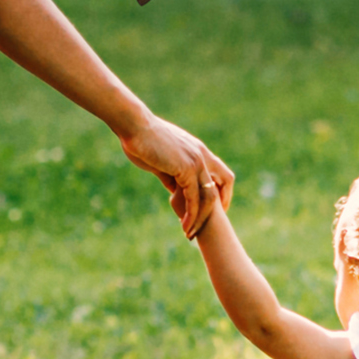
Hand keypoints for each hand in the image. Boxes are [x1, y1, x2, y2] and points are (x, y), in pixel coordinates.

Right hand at [118, 111, 232, 236]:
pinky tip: (184, 225)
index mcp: (198, 150)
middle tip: (207, 225)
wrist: (134, 126)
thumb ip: (171, 176)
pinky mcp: (186, 168)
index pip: (221, 173)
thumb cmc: (142, 140)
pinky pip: (193, 198)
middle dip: (218, 207)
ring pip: (209, 196)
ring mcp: (196, 161)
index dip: (222, 191)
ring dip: (201, 217)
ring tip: (190, 233)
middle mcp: (202, 155)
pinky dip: (191, 214)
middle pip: (223, 184)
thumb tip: (174, 191)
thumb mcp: (161, 161)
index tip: (214, 208)